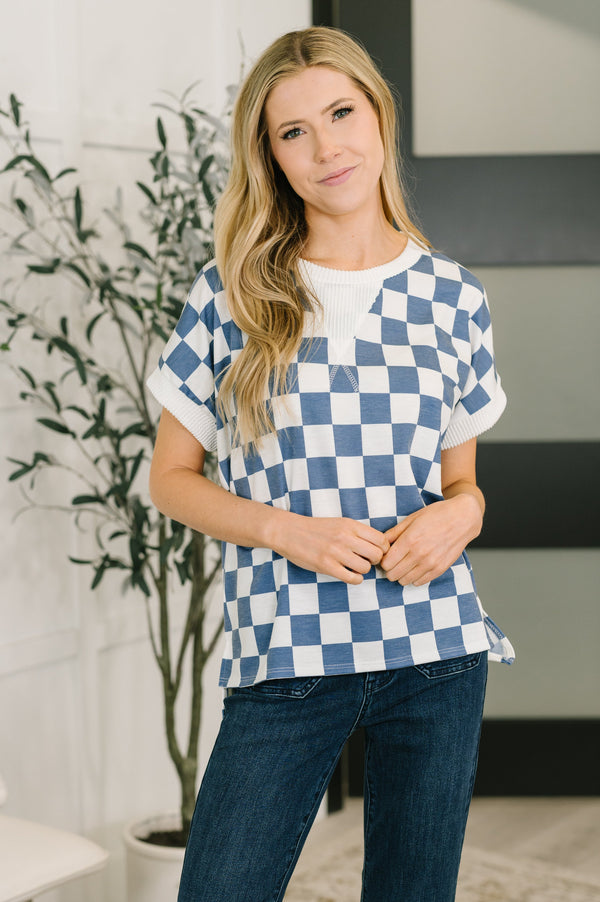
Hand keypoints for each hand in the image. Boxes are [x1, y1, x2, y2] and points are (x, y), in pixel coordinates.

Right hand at [272, 512, 389, 584]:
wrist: (288, 532)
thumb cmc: (315, 529)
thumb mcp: (339, 523)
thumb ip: (357, 533)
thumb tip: (378, 547)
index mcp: (350, 525)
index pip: (381, 539)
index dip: (383, 549)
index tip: (376, 552)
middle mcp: (345, 537)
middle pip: (377, 555)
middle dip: (375, 561)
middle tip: (367, 561)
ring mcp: (336, 552)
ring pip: (365, 568)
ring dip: (363, 570)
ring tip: (355, 567)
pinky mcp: (326, 566)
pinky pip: (352, 578)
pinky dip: (356, 579)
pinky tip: (350, 575)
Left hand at [380, 495, 482, 586]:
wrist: (463, 518)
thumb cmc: (437, 514)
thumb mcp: (412, 518)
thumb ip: (394, 532)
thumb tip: (380, 543)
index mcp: (410, 540)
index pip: (386, 563)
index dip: (383, 560)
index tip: (386, 555)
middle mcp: (419, 554)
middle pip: (393, 574)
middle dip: (389, 569)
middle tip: (393, 561)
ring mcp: (431, 563)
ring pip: (404, 581)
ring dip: (401, 574)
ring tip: (404, 564)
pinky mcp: (440, 569)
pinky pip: (419, 582)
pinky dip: (413, 577)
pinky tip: (415, 566)